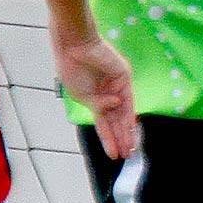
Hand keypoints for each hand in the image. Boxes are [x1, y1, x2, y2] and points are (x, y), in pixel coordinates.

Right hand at [52, 34, 137, 161]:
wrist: (74, 46)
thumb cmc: (72, 69)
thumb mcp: (82, 96)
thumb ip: (98, 106)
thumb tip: (113, 107)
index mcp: (95, 98)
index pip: (105, 123)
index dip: (109, 139)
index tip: (114, 155)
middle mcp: (108, 93)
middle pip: (117, 121)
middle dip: (121, 139)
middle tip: (127, 155)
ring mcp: (117, 86)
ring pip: (124, 114)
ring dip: (127, 131)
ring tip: (130, 148)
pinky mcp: (124, 77)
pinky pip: (127, 99)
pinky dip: (126, 113)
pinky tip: (126, 127)